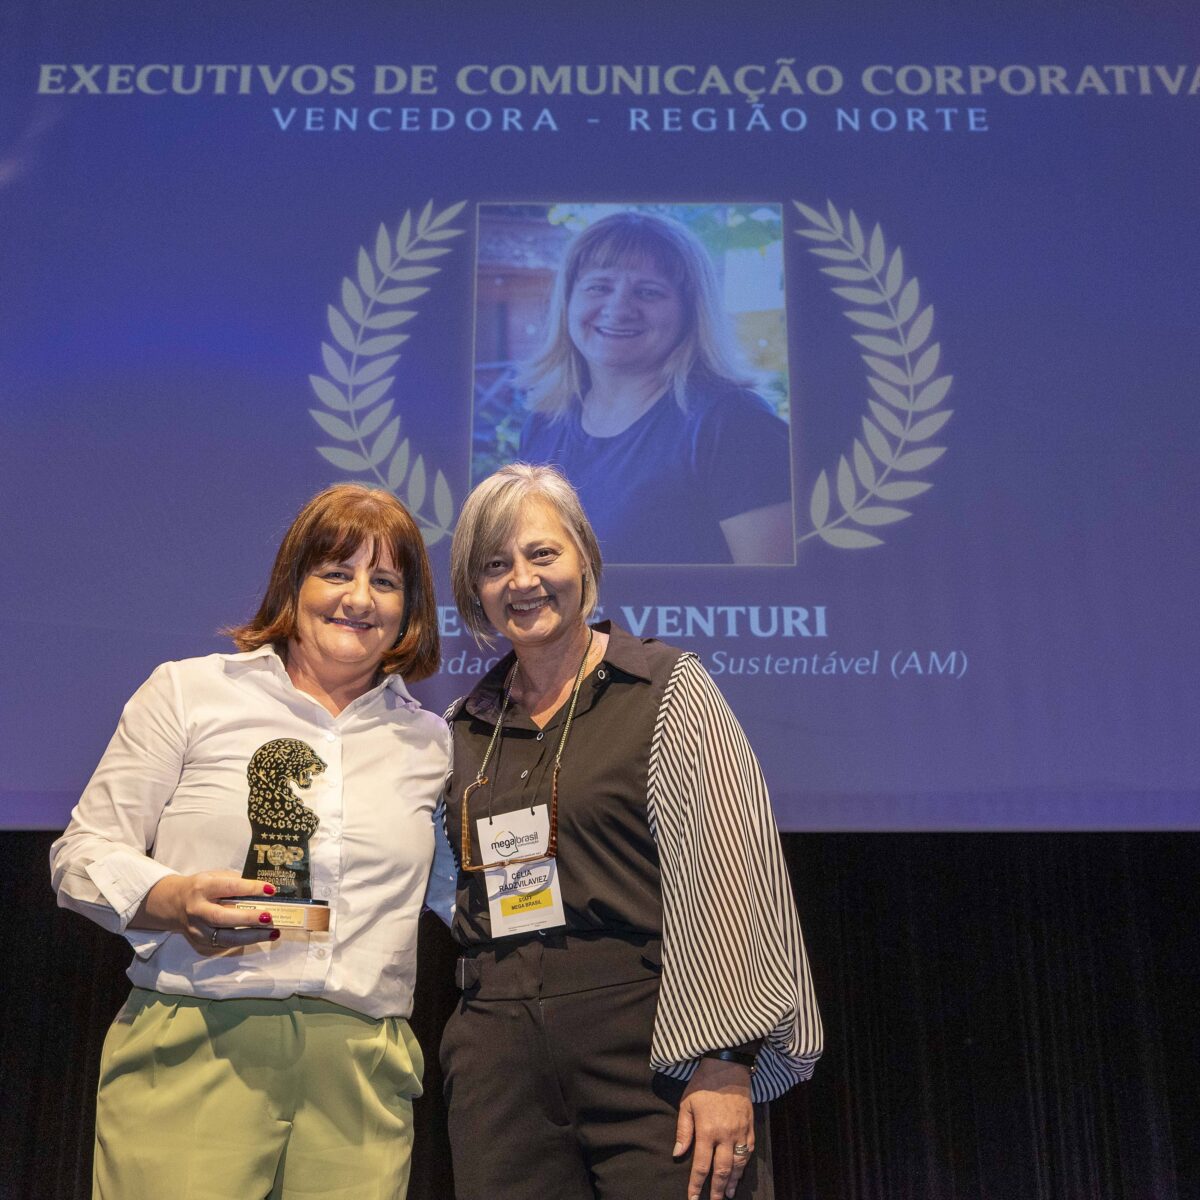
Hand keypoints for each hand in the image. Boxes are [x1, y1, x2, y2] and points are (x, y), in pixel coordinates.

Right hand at [133, 871, 278, 953]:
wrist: (175, 904)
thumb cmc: (202, 887)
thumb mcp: (215, 876)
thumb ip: (236, 882)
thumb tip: (264, 891)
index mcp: (202, 887)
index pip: (228, 888)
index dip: (249, 889)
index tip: (270, 890)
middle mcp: (197, 910)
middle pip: (222, 917)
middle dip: (248, 918)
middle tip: (269, 917)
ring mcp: (197, 929)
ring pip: (225, 937)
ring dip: (252, 936)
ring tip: (273, 932)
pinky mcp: (200, 943)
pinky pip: (224, 944)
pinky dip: (244, 941)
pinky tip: (260, 937)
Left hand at [673, 1057, 754, 1199]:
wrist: (728, 1066)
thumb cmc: (703, 1084)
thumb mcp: (687, 1104)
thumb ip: (683, 1130)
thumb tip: (678, 1154)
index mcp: (707, 1130)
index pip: (701, 1165)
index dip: (696, 1185)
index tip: (692, 1198)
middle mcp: (725, 1135)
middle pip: (722, 1170)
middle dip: (717, 1190)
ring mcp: (740, 1132)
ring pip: (738, 1164)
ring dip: (733, 1181)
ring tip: (728, 1194)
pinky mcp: (750, 1126)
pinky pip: (749, 1151)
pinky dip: (744, 1165)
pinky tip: (740, 1172)